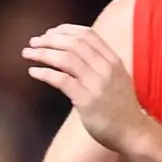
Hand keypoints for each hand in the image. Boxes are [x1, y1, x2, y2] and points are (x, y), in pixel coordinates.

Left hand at [22, 23, 145, 145]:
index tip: (50, 32)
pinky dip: (44, 73)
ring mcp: (96, 83)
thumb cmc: (120, 108)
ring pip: (65, 58)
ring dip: (43, 53)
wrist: (133, 132)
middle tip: (33, 41)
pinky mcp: (86, 99)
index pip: (87, 34)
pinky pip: (61, 79)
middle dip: (50, 39)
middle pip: (73, 43)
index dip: (65, 30)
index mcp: (113, 60)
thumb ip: (100, 65)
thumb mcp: (116, 79)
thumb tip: (76, 55)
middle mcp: (105, 67)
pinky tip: (33, 72)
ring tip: (28, 53)